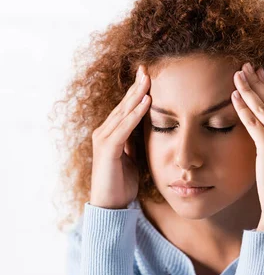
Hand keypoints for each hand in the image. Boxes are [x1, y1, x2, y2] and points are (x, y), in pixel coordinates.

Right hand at [90, 64, 151, 208]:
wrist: (110, 206)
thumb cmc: (121, 184)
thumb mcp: (132, 159)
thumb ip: (135, 144)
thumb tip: (145, 131)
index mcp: (112, 134)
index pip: (126, 108)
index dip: (137, 92)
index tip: (149, 76)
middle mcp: (105, 132)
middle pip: (124, 105)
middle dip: (137, 86)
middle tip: (148, 68)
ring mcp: (104, 139)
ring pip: (123, 113)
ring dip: (137, 95)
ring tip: (149, 80)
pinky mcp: (107, 150)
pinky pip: (123, 128)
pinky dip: (135, 115)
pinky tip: (146, 103)